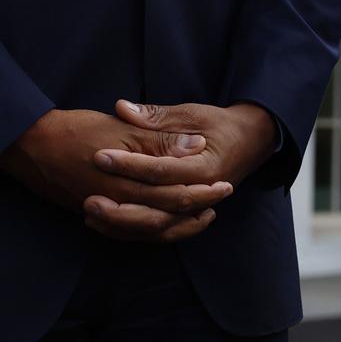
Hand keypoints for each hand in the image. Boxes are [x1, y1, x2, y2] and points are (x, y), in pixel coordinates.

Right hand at [0, 108, 228, 242]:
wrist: (28, 144)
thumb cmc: (75, 130)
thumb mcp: (121, 129)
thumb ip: (158, 141)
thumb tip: (195, 147)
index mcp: (128, 182)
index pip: (176, 194)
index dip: (203, 192)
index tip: (225, 184)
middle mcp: (117, 204)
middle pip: (166, 216)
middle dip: (196, 211)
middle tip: (220, 200)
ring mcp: (104, 212)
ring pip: (147, 229)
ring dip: (176, 225)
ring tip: (200, 217)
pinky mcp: (92, 212)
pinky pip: (126, 232)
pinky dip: (148, 230)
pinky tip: (161, 225)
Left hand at [91, 101, 279, 222]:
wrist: (251, 142)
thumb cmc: (220, 125)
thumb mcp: (192, 113)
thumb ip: (157, 116)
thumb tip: (122, 108)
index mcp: (205, 167)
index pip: (161, 170)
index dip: (129, 164)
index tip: (99, 156)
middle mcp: (201, 194)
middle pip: (158, 209)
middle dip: (121, 206)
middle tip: (89, 197)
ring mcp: (196, 210)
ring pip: (157, 227)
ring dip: (123, 224)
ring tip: (91, 214)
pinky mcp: (187, 216)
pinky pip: (159, 232)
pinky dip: (132, 232)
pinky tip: (105, 225)